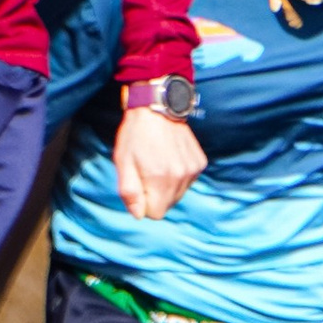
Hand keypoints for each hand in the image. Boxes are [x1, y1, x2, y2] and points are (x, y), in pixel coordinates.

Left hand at [114, 100, 204, 219]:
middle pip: (167, 205)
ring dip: (167, 185)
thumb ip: (129, 192)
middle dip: (155, 194)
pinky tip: (170, 157)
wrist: (157, 107)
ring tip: (158, 162)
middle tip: (146, 170)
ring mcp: (192, 170)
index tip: (139, 184)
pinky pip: (187, 181)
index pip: (155, 214)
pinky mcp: (199, 163)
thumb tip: (138, 215)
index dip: (143, 202)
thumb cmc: (135, 135)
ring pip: (178, 194)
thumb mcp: (123, 162)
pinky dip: (178, 175)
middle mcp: (180, 177)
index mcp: (160, 180)